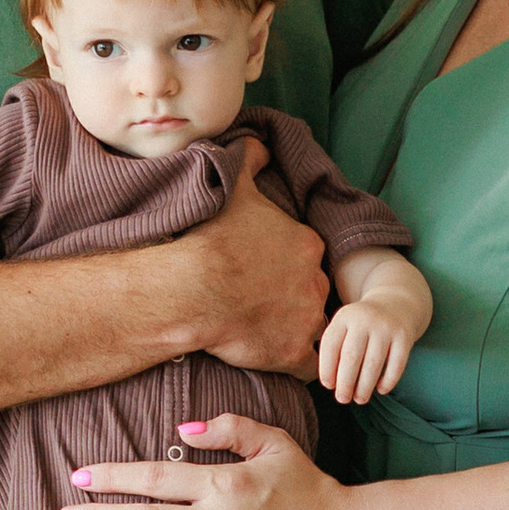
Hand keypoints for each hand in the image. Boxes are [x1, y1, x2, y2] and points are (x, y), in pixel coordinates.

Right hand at [161, 143, 328, 377]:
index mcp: (307, 244)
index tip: (266, 271)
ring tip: (274, 332)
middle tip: (265, 302)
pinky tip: (288, 362)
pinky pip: (312, 366)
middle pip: (313, 290)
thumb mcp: (233, 187)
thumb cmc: (210, 239)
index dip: (288, 265)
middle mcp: (316, 281)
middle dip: (294, 296)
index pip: (308, 257)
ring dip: (299, 329)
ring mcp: (307, 319)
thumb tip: (261, 143)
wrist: (192, 289)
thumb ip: (251, 160)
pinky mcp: (293, 353)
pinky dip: (304, 366)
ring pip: (315, 327)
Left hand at [316, 296, 414, 406]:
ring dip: (365, 386)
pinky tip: (381, 390)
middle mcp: (364, 319)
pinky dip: (388, 381)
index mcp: (344, 317)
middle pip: (351, 357)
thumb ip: (334, 349)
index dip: (327, 368)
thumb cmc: (362, 326)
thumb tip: (332, 383)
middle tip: (342, 399)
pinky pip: (396, 365)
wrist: (395, 304)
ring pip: (373, 364)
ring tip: (360, 399)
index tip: (329, 385)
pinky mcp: (404, 337)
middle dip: (345, 382)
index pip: (331, 345)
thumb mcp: (344, 326)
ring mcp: (386, 328)